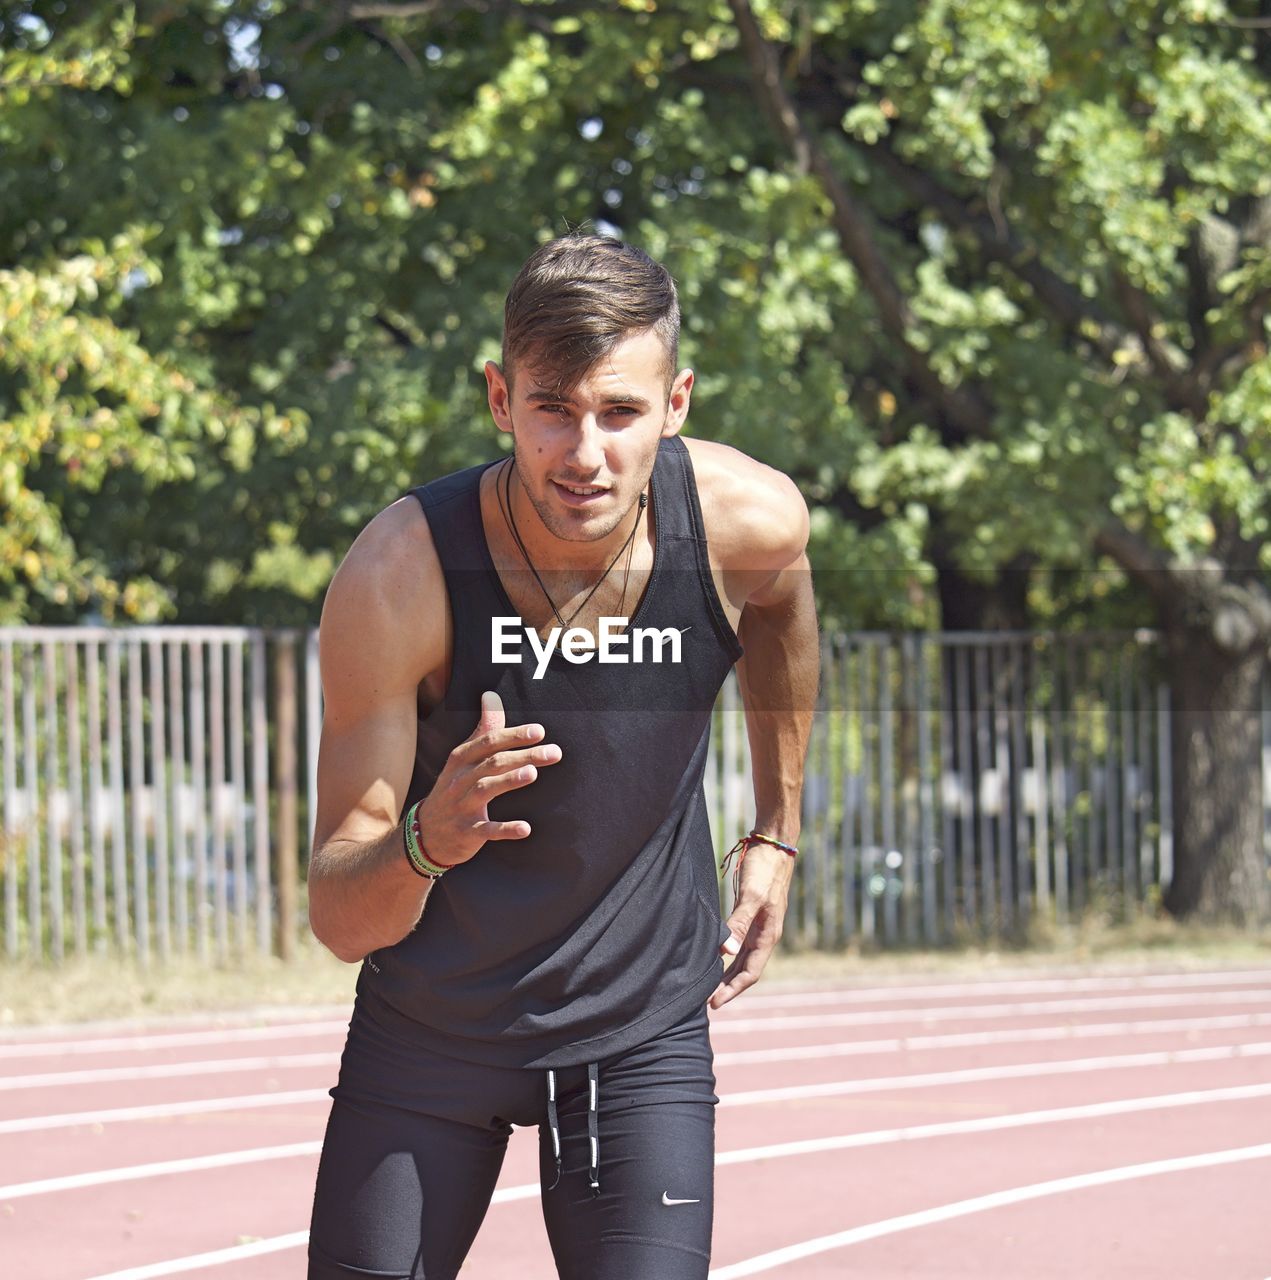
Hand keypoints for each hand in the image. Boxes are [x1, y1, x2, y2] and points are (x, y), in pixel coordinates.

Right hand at [414, 691, 560, 865]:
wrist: (426, 834)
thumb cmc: (453, 788)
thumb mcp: (463, 758)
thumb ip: (483, 729)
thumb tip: (491, 695)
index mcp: (462, 759)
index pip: (489, 742)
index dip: (514, 735)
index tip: (539, 731)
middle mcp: (461, 779)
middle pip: (493, 763)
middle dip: (524, 756)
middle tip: (554, 752)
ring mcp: (463, 806)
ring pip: (486, 790)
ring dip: (509, 781)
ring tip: (532, 774)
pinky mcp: (468, 832)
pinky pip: (487, 830)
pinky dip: (505, 829)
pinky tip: (526, 829)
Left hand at [709, 841, 793, 1009]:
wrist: (774, 845)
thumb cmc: (764, 869)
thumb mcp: (751, 896)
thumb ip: (740, 923)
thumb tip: (727, 951)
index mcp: (768, 935)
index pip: (750, 972)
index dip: (732, 990)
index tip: (714, 1003)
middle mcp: (765, 935)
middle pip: (746, 970)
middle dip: (728, 987)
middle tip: (706, 1002)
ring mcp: (759, 926)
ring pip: (742, 959)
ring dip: (727, 974)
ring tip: (709, 988)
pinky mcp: (751, 916)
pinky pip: (740, 944)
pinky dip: (728, 956)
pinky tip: (716, 959)